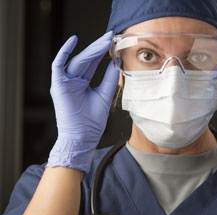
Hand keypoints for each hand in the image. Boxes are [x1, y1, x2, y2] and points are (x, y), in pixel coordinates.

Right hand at [47, 31, 118, 172]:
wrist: (83, 137)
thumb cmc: (92, 121)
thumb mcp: (105, 95)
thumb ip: (110, 79)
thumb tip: (117, 63)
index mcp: (83, 83)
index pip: (93, 63)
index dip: (103, 52)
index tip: (114, 41)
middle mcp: (73, 80)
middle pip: (87, 59)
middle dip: (99, 47)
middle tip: (110, 35)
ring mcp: (65, 82)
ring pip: (78, 61)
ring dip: (91, 50)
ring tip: (105, 41)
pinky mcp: (58, 85)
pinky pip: (58, 65)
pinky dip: (64, 52)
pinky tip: (73, 41)